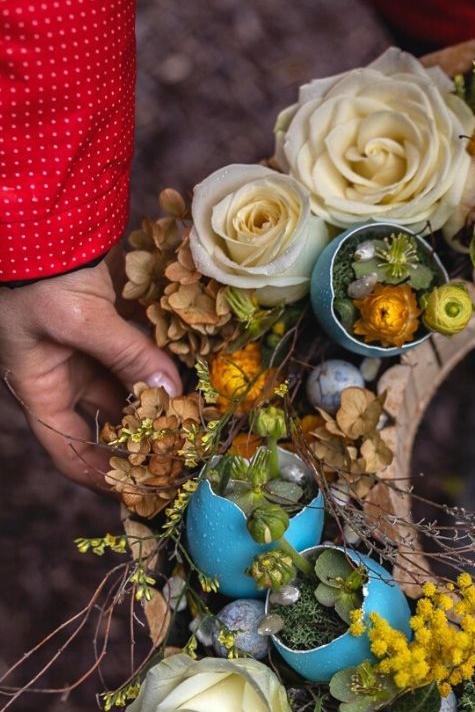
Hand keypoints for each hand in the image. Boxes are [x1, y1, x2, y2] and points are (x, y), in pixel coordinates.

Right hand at [0, 262, 181, 488]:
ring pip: (130, 393)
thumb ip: (126, 355)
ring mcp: (86, 355)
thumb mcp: (78, 320)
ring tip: (200, 423)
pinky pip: (140, 360)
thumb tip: (171, 390)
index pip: (68, 451)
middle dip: (146, 440)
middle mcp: (63, 378)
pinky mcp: (108, 333)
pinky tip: (194, 381)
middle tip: (188, 455)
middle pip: (108, 425)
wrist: (39, 220)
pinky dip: (164, 371)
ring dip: (162, 406)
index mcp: (39, 389)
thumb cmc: (36, 275)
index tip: (144, 491)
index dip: (102, 477)